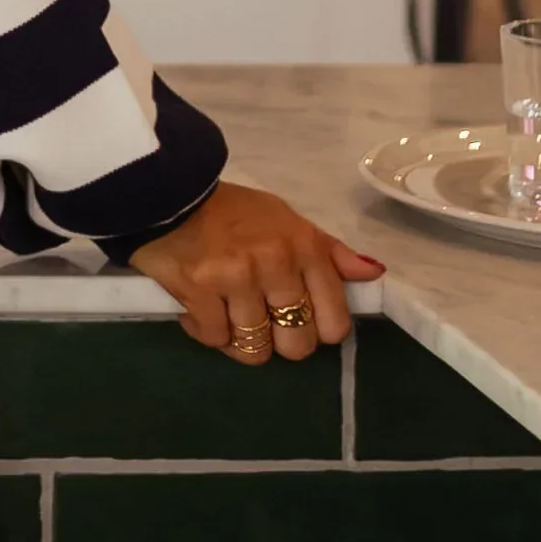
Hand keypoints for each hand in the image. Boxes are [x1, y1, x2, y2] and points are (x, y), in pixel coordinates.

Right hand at [127, 175, 382, 365]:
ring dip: (240, 338)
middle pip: (296, 345)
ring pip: (254, 348)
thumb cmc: (231, 212)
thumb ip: (329, 252)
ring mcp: (235, 280)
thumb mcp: (285, 221)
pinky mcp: (197, 292)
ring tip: (227, 315)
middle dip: (279, 342)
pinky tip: (199, 309)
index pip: (334, 322)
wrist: (167, 193)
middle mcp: (275, 264)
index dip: (318, 331)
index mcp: (304, 247)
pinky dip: (206, 332)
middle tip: (260, 321)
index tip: (299, 320)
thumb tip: (373, 273)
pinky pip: (215, 339)